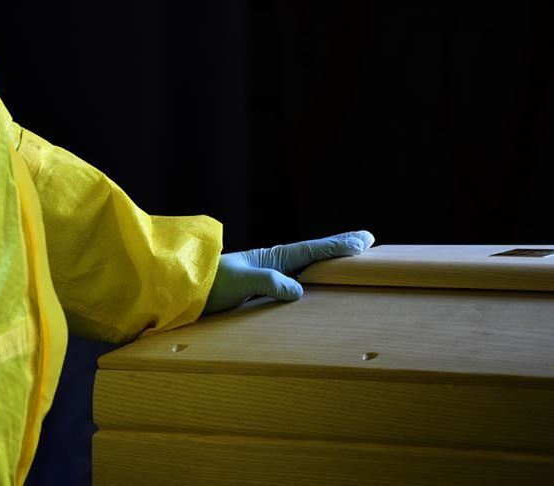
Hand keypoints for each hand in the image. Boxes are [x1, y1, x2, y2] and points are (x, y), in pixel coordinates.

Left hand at [202, 230, 374, 314]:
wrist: (185, 291)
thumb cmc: (211, 283)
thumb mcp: (243, 281)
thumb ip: (271, 283)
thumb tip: (299, 291)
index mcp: (274, 258)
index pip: (313, 250)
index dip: (339, 246)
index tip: (363, 242)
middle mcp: (276, 266)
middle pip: (316, 255)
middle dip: (341, 248)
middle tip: (368, 241)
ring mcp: (271, 279)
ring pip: (309, 269)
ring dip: (331, 265)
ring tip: (353, 261)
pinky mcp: (264, 294)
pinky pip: (297, 287)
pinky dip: (314, 284)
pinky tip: (322, 289)